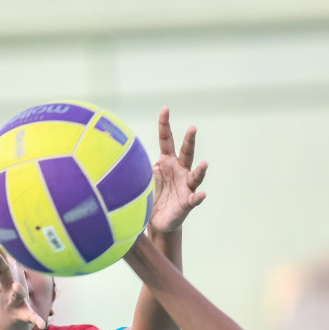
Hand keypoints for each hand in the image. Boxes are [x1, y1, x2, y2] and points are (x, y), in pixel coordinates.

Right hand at [0, 245, 45, 329]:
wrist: (6, 324)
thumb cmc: (11, 294)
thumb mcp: (10, 274)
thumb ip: (9, 256)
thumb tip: (7, 236)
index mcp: (7, 276)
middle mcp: (8, 287)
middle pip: (2, 272)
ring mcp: (15, 302)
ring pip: (15, 295)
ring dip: (16, 290)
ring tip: (16, 286)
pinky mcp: (23, 316)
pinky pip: (30, 317)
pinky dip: (36, 320)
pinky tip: (41, 324)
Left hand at [147, 107, 207, 234]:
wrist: (157, 220)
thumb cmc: (151, 196)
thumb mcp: (142, 178)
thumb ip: (138, 167)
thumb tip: (124, 156)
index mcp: (166, 161)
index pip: (166, 139)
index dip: (165, 125)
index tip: (165, 109)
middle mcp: (179, 170)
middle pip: (186, 152)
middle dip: (190, 140)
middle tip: (193, 128)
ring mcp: (185, 185)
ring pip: (195, 175)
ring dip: (200, 170)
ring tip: (204, 164)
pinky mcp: (187, 202)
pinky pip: (194, 199)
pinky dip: (198, 197)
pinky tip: (201, 195)